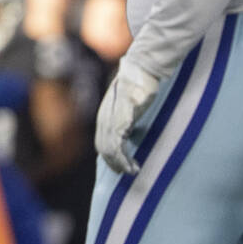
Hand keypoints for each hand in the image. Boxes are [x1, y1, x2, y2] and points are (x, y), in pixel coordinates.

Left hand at [94, 56, 160, 174]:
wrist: (141, 70)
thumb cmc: (139, 83)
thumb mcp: (129, 101)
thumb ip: (127, 114)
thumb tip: (132, 124)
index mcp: (105, 115)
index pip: (101, 141)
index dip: (110, 156)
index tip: (121, 165)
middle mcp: (104, 119)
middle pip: (102, 148)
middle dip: (114, 164)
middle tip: (126, 173)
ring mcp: (111, 121)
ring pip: (109, 150)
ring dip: (120, 164)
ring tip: (132, 171)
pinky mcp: (120, 122)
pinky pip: (117, 147)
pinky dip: (124, 159)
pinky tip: (133, 165)